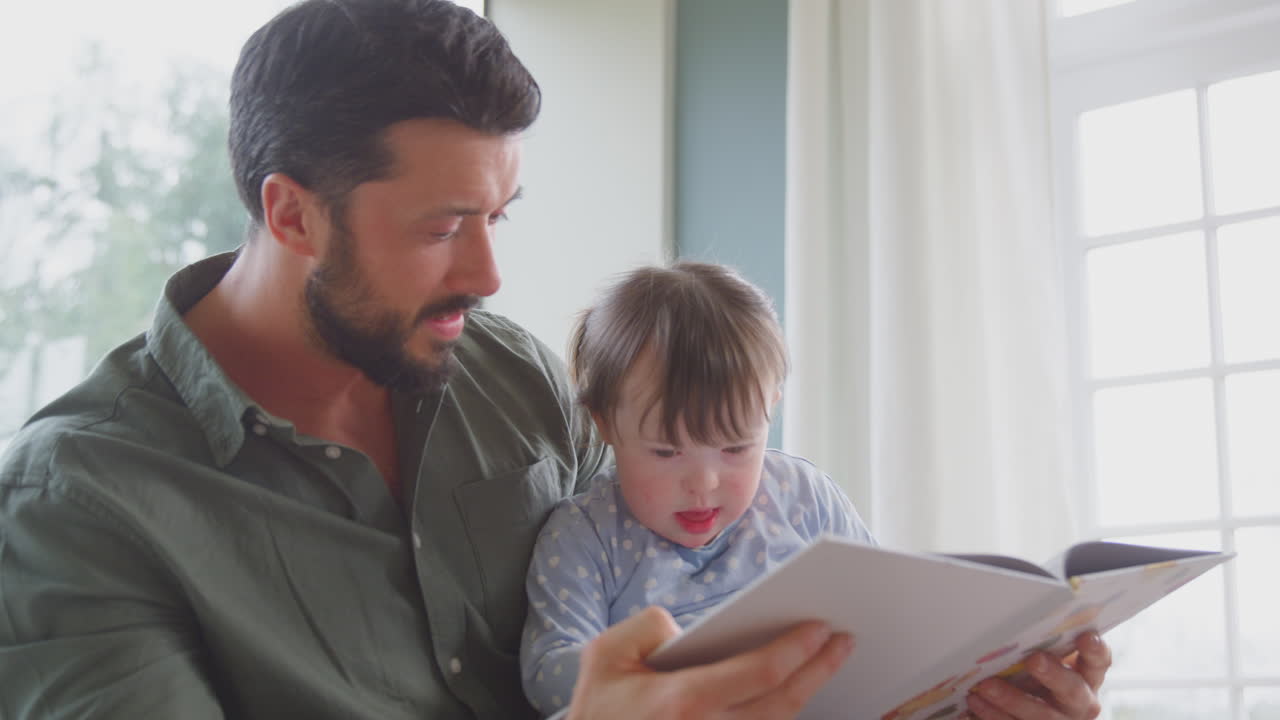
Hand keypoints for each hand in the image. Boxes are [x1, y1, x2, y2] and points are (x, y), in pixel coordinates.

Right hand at [565, 606, 853, 719]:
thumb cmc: (598, 709)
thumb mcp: (605, 654)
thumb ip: (649, 625)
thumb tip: (688, 629)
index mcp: (684, 702)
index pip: (759, 673)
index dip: (797, 649)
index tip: (821, 627)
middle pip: (783, 703)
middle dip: (819, 669)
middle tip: (843, 641)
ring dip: (808, 694)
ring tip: (826, 663)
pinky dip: (782, 715)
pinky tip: (796, 692)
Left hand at [963, 632, 1111, 719]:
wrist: (1043, 712)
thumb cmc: (1043, 677)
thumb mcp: (1052, 661)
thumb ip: (1045, 644)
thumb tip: (1016, 612)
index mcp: (1087, 678)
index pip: (1098, 661)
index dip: (1095, 650)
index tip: (1086, 637)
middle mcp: (1080, 703)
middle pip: (1072, 690)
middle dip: (1053, 675)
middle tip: (1034, 660)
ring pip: (1039, 716)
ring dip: (1010, 700)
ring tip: (983, 687)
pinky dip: (990, 717)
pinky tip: (971, 707)